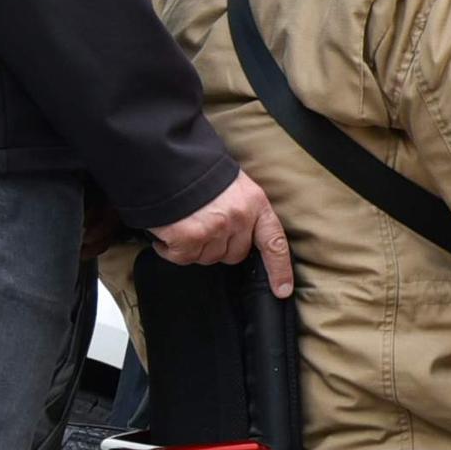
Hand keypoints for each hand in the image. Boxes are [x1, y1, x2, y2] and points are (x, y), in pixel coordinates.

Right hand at [150, 170, 292, 296]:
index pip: (274, 242)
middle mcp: (239, 219)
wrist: (167, 159)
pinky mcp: (188, 238)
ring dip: (193, 247)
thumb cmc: (199, 173)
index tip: (282, 290)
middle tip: (203, 225)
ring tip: (184, 221)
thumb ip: (243, 212)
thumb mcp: (234, 186)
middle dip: (219, 247)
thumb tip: (241, 240)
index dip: (280, 269)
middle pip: (234, 255)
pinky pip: (181, 257)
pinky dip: (170, 248)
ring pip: (206, 258)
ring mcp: (214, 229)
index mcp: (255, 204)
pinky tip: (168, 229)